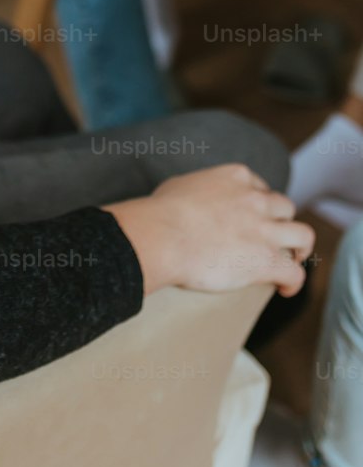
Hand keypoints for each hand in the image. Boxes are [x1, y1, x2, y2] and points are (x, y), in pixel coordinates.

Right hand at [106, 163, 314, 297]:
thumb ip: (198, 188)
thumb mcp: (181, 184)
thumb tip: (191, 199)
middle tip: (272, 239)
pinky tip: (284, 288)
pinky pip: (295, 272)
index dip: (260, 205)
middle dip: (280, 223)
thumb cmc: (162, 212)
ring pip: (303, 235)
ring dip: (299, 248)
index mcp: (236, 177)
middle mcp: (256, 199)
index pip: (261, 187)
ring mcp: (264, 230)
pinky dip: (293, 282)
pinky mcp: (266, 260)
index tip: (254, 218)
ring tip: (292, 260)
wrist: (163, 236)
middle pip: (285, 208)